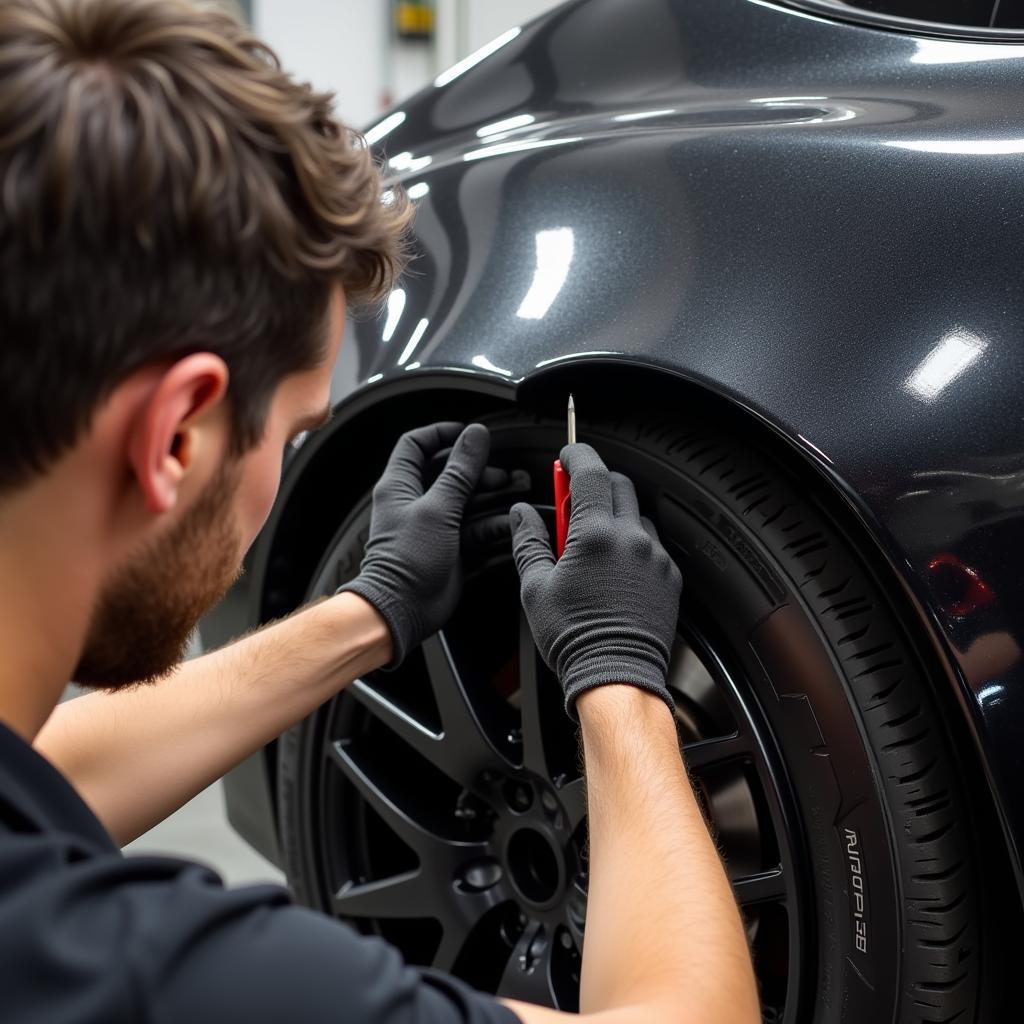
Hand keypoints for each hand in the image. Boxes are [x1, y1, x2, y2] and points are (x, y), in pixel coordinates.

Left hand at [340, 422, 495, 665]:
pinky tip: (510, 525)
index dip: (442, 434)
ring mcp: (435, 528)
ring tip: (518, 491)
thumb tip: (475, 436)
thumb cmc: (405, 561)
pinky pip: (477, 532)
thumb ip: (460, 471)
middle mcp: (416, 504)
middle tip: (504, 472)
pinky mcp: (451, 550)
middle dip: (480, 469)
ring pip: (469, 502)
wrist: (401, 609)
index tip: (469, 434)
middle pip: (450, 473)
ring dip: (493, 497)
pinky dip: (494, 527)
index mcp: (400, 485)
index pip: (416, 445)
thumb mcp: (438, 508)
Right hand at [510, 443, 682, 718]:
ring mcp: (655, 557)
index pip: (589, 471)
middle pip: (618, 484)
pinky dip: (633, 543)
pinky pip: (652, 544)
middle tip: (571, 501)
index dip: (575, 456)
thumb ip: (528, 542)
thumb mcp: (535, 587)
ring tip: (592, 543)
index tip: (565, 457)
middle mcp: (631, 538)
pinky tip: (614, 567)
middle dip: (594, 483)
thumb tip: (521, 514)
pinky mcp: (669, 577)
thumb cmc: (574, 638)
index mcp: (595, 534)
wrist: (616, 678)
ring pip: (637, 514)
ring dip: (615, 514)